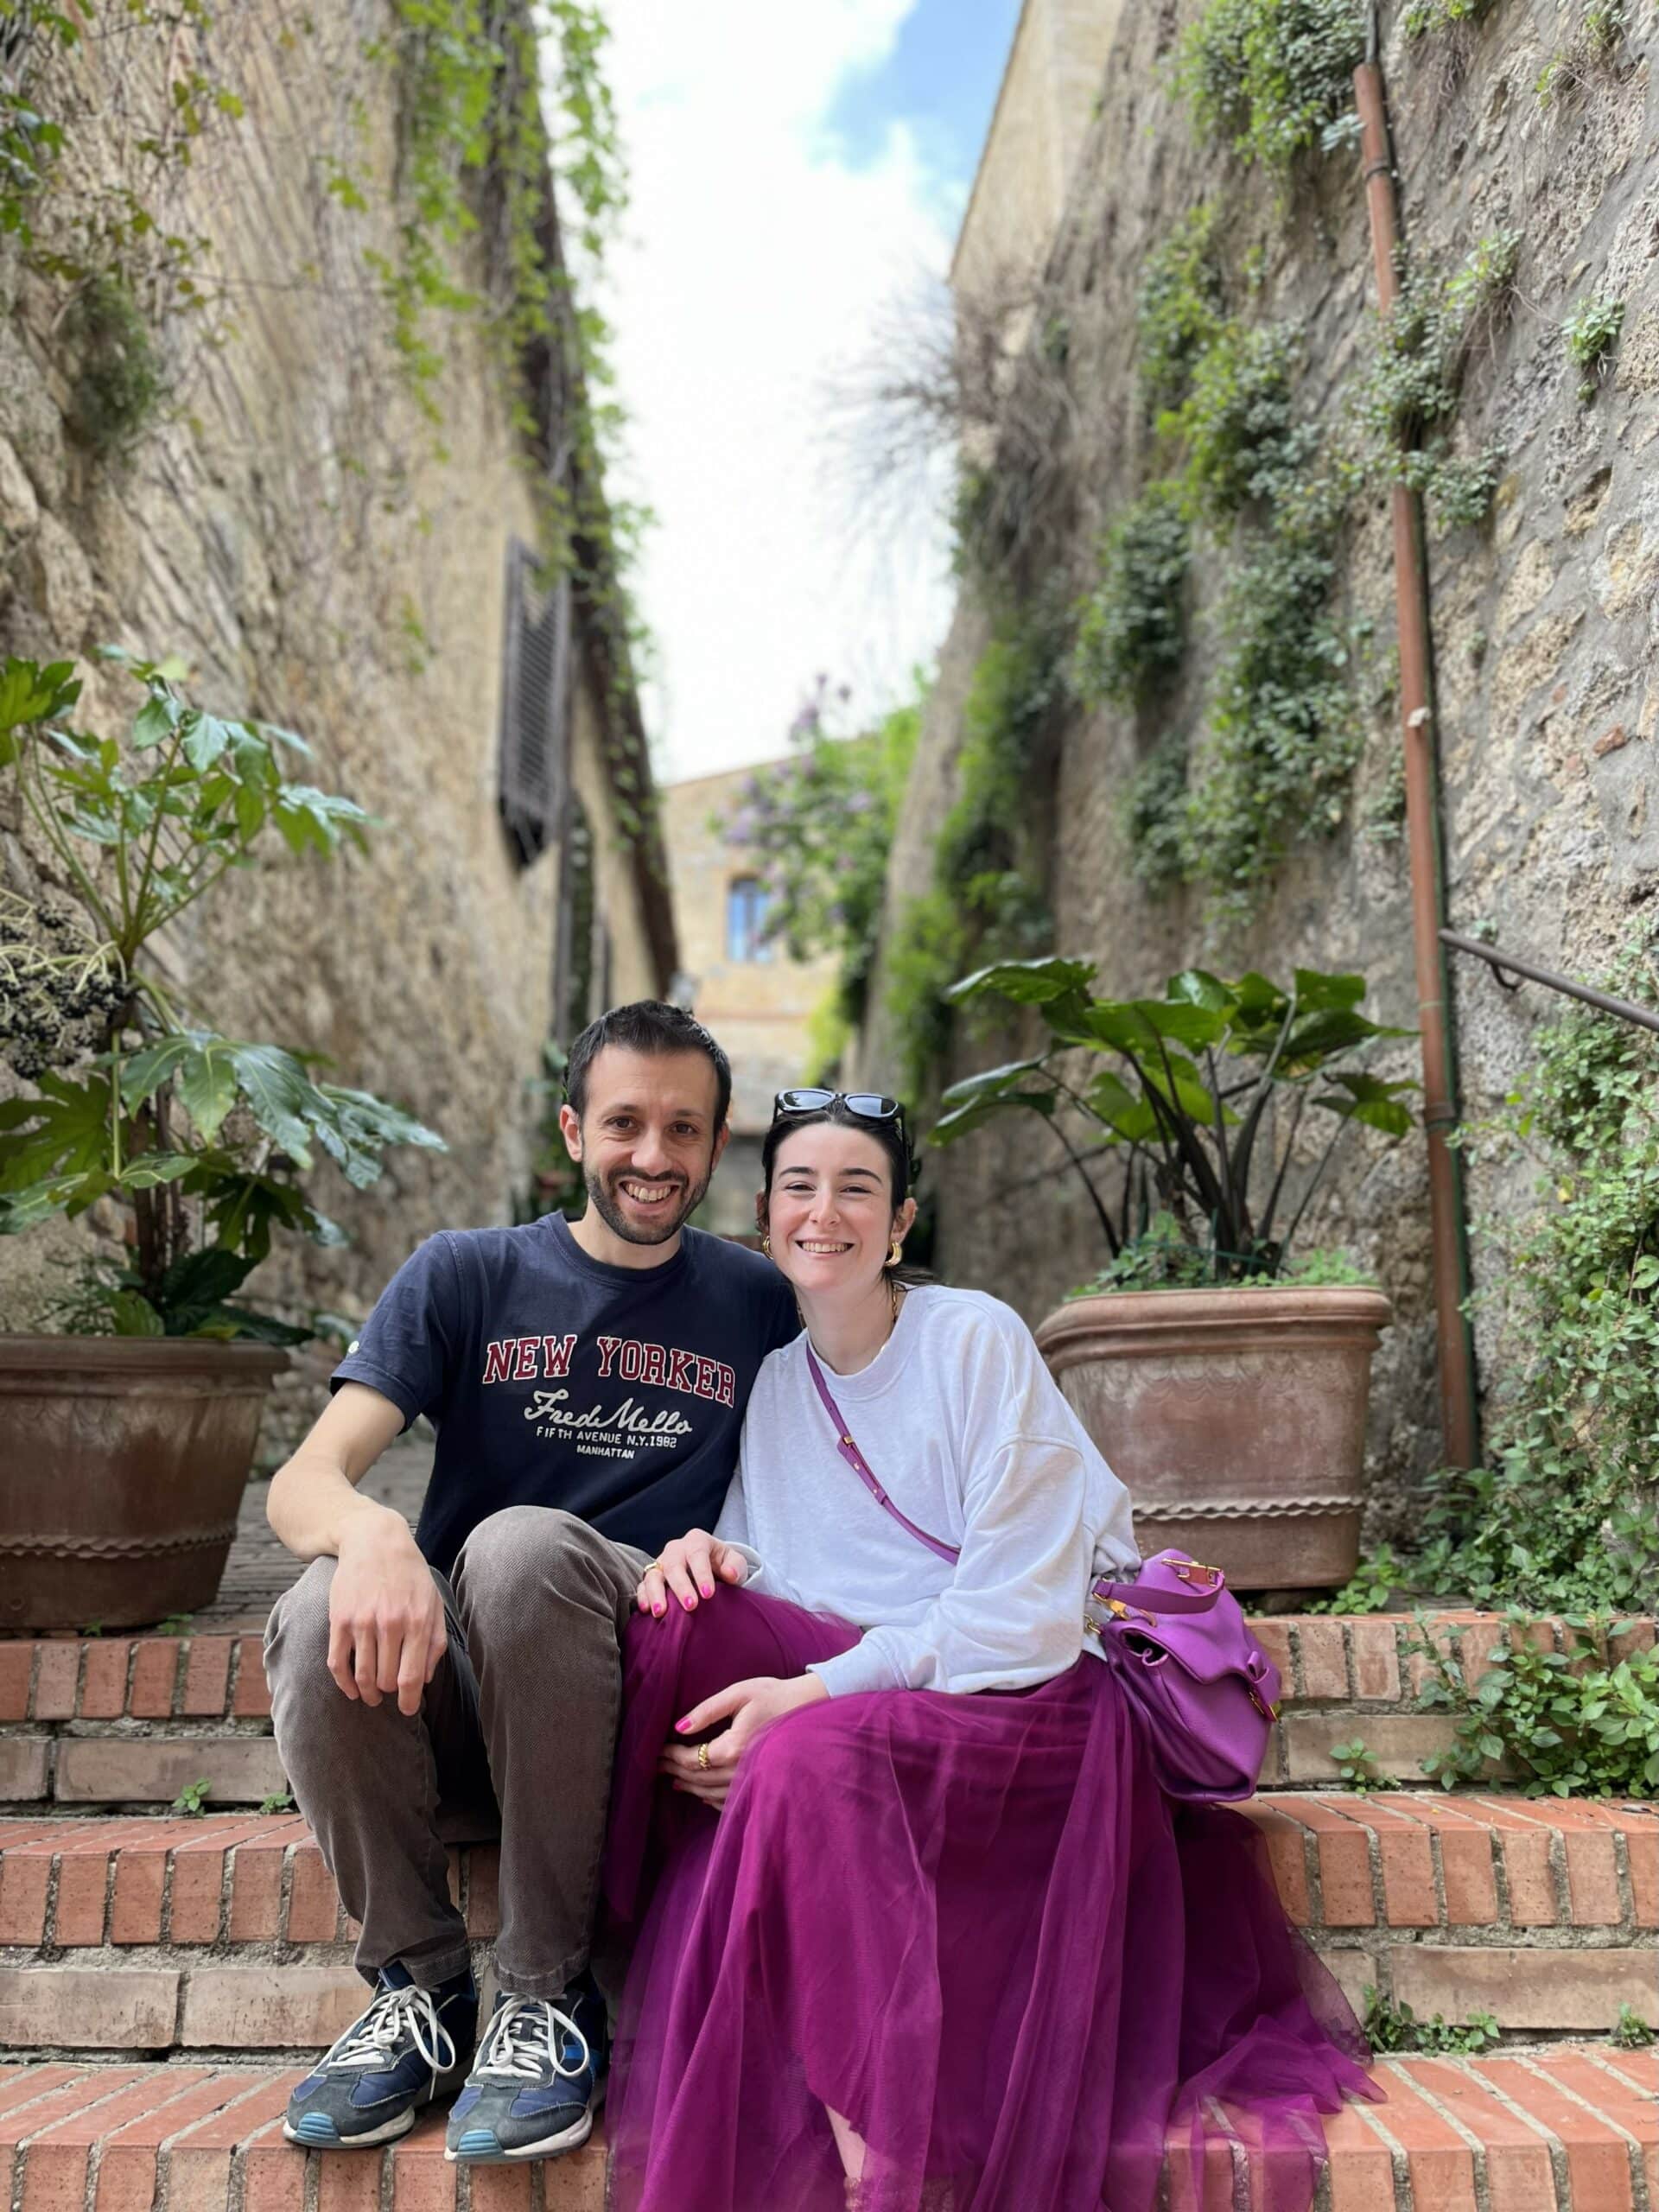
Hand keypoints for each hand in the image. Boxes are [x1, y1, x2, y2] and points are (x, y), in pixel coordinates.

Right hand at [327, 1506, 445, 1714]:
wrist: (374, 1541)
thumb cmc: (409, 1575)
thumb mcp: (433, 1602)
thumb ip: (434, 1642)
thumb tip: (424, 1680)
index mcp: (418, 1621)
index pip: (412, 1677)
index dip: (409, 1701)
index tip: (408, 1710)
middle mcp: (390, 1624)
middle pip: (386, 1680)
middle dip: (389, 1694)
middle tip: (389, 1695)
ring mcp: (363, 1622)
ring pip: (362, 1676)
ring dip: (367, 1693)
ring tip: (371, 1697)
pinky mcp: (340, 1620)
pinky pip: (337, 1663)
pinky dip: (344, 1683)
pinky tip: (351, 1690)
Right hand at [636, 1527, 748, 1616]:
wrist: (710, 1568)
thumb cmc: (723, 1564)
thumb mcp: (735, 1561)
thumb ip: (736, 1566)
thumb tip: (730, 1573)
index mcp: (697, 1541)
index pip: (697, 1554)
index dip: (702, 1574)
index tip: (708, 1594)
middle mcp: (676, 1549)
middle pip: (674, 1565)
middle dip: (681, 1586)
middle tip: (690, 1606)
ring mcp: (661, 1563)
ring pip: (653, 1575)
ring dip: (656, 1593)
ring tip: (661, 1612)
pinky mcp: (652, 1577)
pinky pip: (643, 1586)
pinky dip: (643, 1597)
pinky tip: (646, 1610)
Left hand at [658, 1673, 827, 1807]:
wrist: (810, 1708)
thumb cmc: (774, 1695)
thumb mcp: (739, 1693)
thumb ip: (707, 1710)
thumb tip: (679, 1726)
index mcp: (732, 1747)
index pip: (691, 1759)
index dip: (671, 1756)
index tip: (657, 1750)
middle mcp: (740, 1770)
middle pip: (697, 1778)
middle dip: (674, 1771)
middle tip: (656, 1766)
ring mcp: (750, 1781)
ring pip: (710, 1792)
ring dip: (690, 1786)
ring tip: (674, 1779)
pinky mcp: (759, 1784)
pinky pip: (729, 1801)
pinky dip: (710, 1798)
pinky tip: (702, 1792)